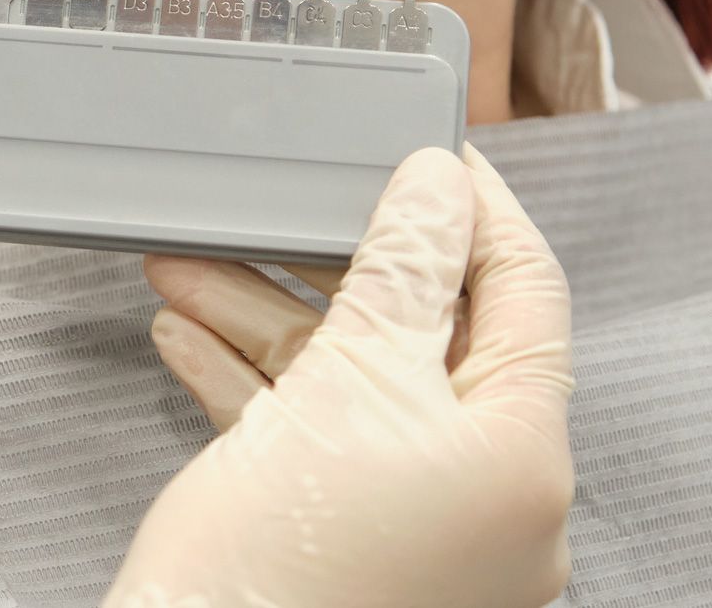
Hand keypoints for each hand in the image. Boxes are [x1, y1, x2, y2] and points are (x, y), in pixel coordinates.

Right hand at [108, 145, 574, 607]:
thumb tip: (439, 184)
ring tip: (187, 263)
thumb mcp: (347, 379)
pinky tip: (186, 337)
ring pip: (354, 379)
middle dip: (332, 258)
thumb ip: (402, 268)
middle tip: (286, 198)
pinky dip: (253, 383)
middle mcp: (486, 493)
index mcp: (521, 452)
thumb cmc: (286, 568)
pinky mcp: (347, 545)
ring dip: (266, 313)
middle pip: (425, 329)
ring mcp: (419, 525)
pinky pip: (312, 435)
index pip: (524, 288)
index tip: (425, 146)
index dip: (474, 206)